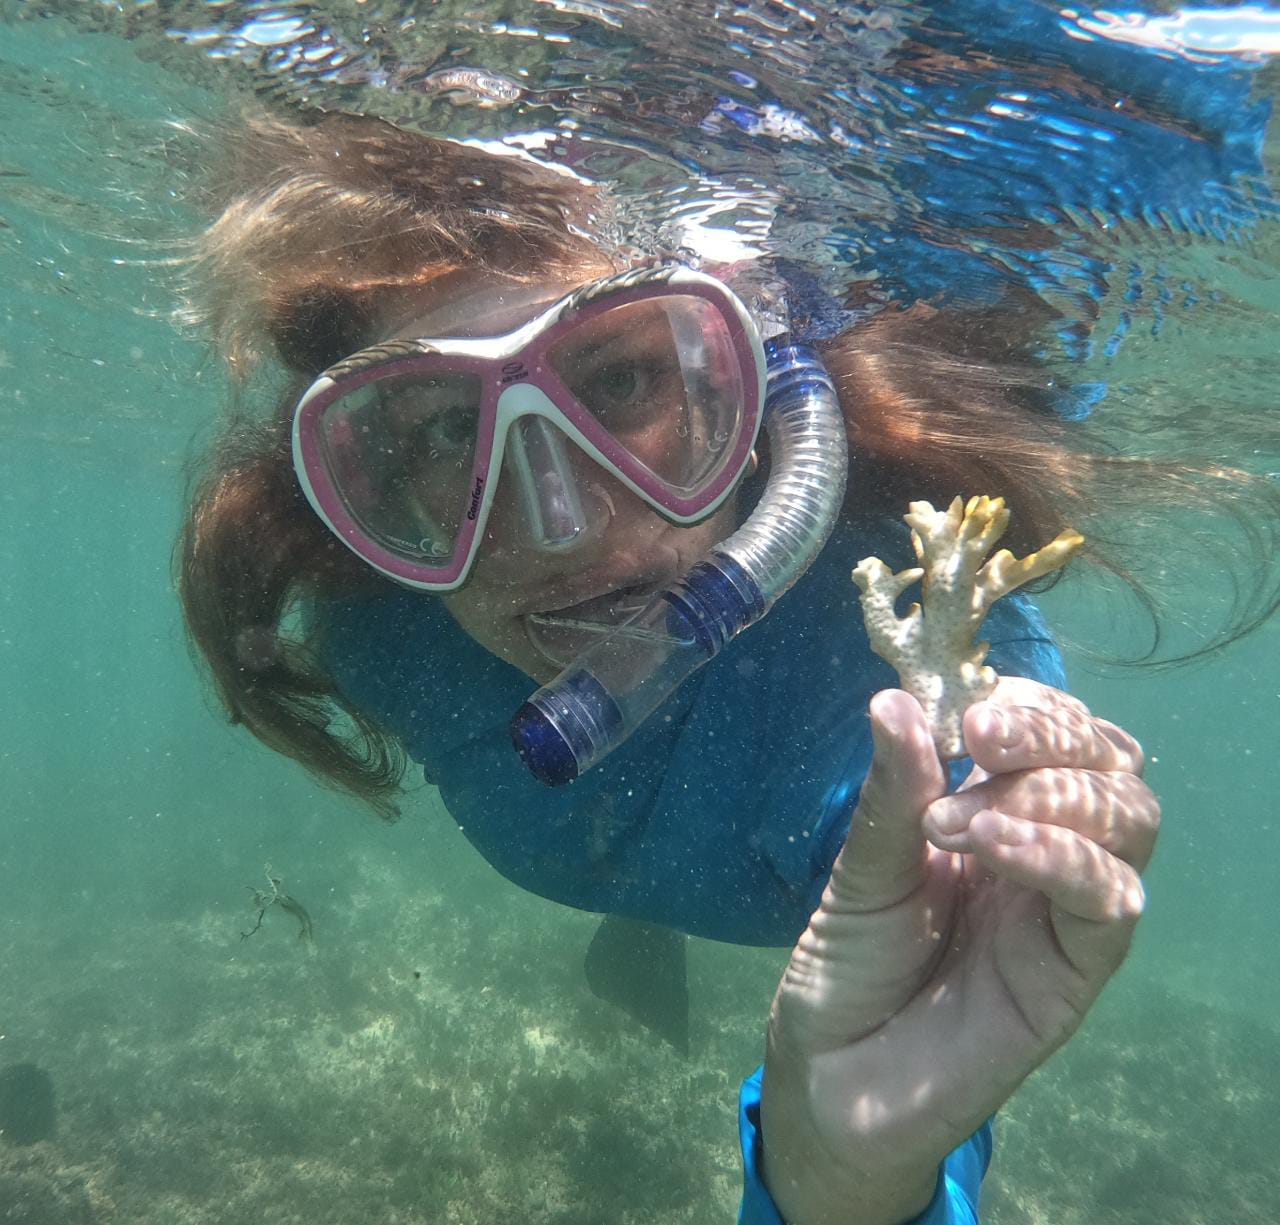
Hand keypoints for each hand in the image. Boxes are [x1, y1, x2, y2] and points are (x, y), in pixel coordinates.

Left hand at [760, 680, 1157, 1224]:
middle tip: (976, 739)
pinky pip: (1108, 901)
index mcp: (999, 810)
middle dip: (1051, 736)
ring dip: (1052, 794)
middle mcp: (1046, 851)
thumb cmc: (853, 960)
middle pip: (1110, 765)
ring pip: (1128, 823)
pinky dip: (1061, 857)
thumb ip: (892, 791)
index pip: (1062, 733)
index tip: (970, 710)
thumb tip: (893, 698)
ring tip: (955, 819)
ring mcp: (1065, 910)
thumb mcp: (863, 864)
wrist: (833, 1071)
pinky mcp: (1076, 973)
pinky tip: (995, 843)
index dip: (1032, 707)